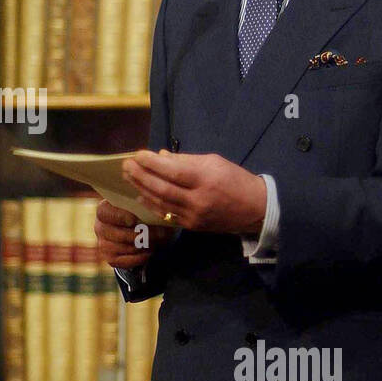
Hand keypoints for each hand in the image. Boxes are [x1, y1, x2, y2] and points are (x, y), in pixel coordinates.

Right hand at [94, 199, 177, 269]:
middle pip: (116, 234)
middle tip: (158, 234)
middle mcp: (100, 227)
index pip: (105, 213)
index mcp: (104, 209)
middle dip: (139, 235)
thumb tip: (159, 214)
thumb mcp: (140, 207)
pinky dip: (141, 257)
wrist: (136, 231)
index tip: (134, 220)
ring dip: (143, 246)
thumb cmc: (139, 214)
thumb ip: (145, 207)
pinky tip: (150, 251)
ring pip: (124, 248)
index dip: (119, 217)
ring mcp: (103, 244)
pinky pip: (126, 261)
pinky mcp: (110, 258)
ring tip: (157, 241)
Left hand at [122, 149, 266, 234]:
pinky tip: (141, 195)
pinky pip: (166, 214)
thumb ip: (186, 160)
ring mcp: (194, 215)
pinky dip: (152, 204)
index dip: (151, 163)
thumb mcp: (214, 162)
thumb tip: (160, 157)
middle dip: (140, 176)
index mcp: (205, 179)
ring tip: (129, 177)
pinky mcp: (192, 225)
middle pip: (161, 188)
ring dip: (142, 189)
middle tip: (126, 165)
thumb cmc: (235, 179)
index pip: (172, 170)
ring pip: (160, 202)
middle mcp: (197, 199)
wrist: (256, 209)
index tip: (137, 154)